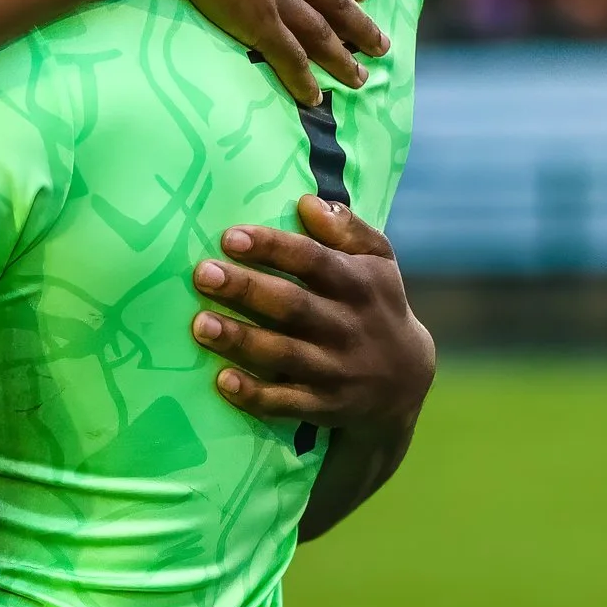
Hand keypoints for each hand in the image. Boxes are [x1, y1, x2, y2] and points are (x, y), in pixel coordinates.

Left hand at [190, 195, 434, 433]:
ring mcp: (335, 369)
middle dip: (246, 289)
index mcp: (357, 284)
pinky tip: (223, 381)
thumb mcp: (378, 260)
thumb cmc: (376, 304)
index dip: (272, 248)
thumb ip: (347, 229)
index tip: (230, 237)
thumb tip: (308, 201)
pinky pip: (286, 402)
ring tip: (200, 325)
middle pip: (292, 305)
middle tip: (203, 274)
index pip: (312, 260)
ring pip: (283, 353)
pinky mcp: (323, 405)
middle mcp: (346, 326)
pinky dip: (255, 394)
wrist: (405, 381)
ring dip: (241, 340)